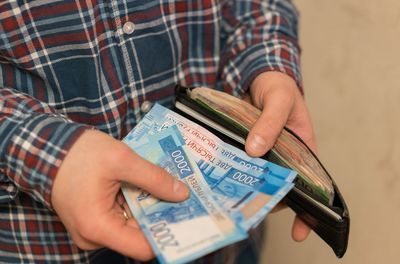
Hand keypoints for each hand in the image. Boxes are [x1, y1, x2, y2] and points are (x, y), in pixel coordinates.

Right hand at [51, 129, 188, 260]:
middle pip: (139, 237)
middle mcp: (93, 236)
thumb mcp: (121, 159)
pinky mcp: (93, 220)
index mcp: (97, 226)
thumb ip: (154, 178)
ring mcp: (92, 230)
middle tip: (183, 201)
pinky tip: (149, 189)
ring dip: (149, 209)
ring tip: (169, 191)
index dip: (168, 235)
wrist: (48, 147)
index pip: (143, 248)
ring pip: (132, 227)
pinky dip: (136, 205)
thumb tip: (181, 194)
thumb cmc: (78, 153)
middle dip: (162, 218)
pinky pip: (121, 219)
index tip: (187, 220)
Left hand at [245, 71, 316, 241]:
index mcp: (303, 149)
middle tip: (251, 213)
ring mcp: (262, 153)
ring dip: (247, 187)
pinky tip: (219, 179)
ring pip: (257, 177)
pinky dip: (232, 171)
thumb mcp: (280, 100)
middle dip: (268, 201)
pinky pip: (239, 163)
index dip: (308, 210)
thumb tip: (255, 150)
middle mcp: (283, 156)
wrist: (257, 73)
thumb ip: (270, 122)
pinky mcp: (243, 147)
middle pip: (279, 186)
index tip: (300, 232)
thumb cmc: (278, 86)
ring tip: (231, 200)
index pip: (310, 185)